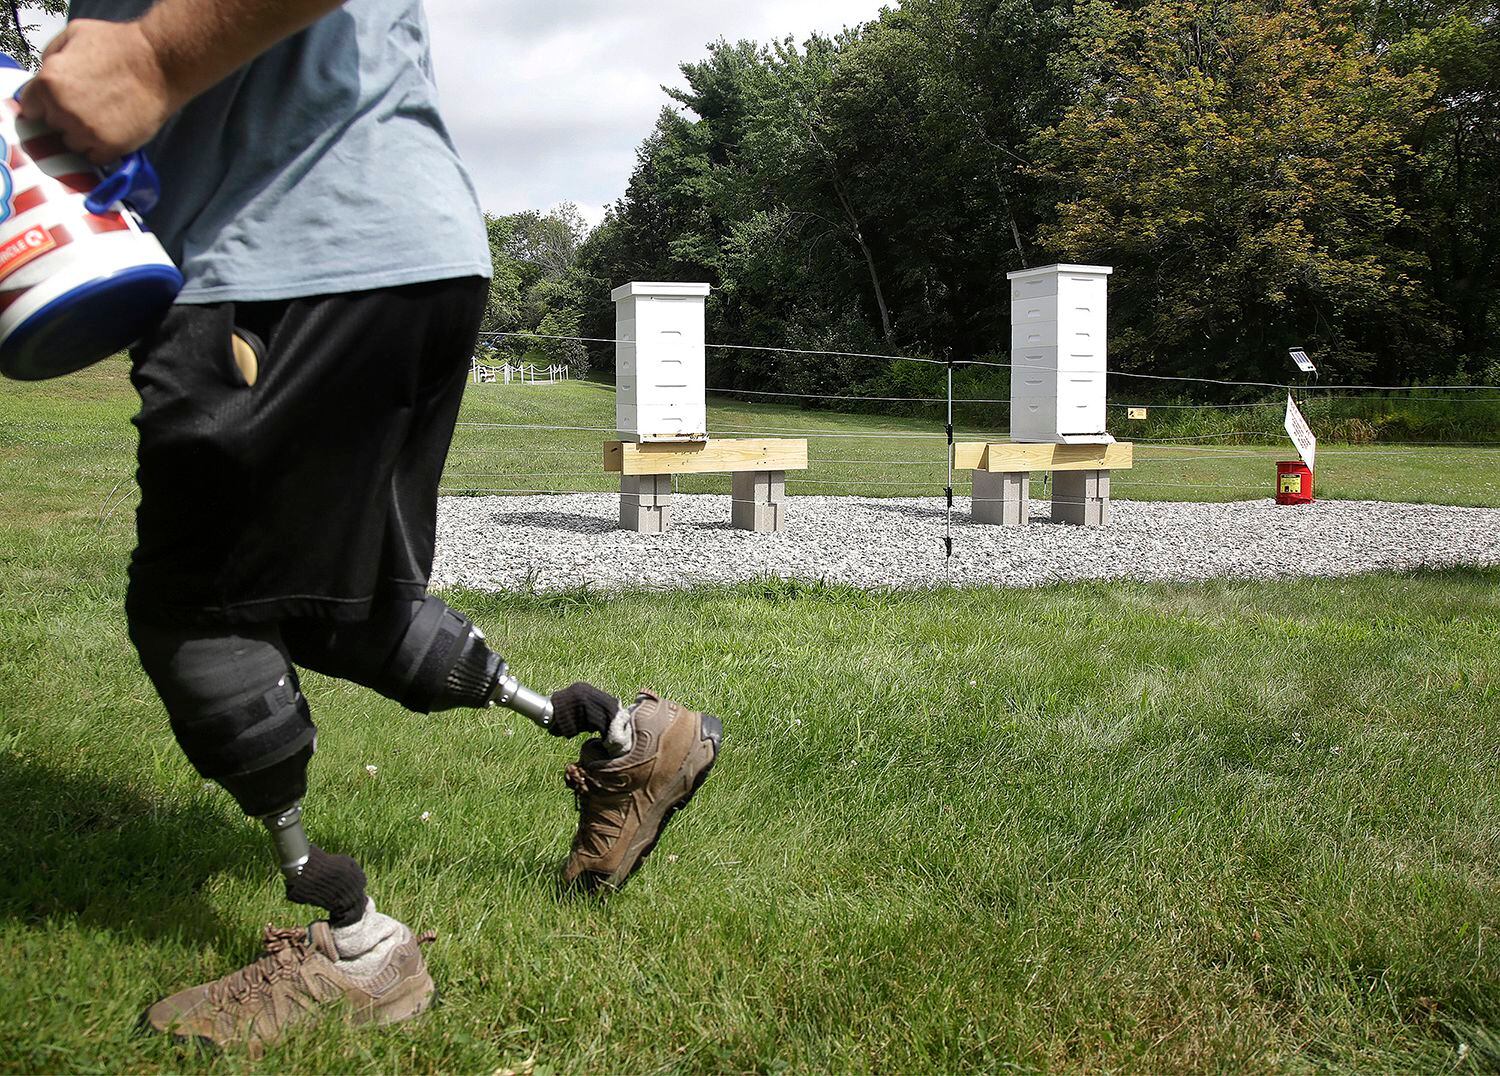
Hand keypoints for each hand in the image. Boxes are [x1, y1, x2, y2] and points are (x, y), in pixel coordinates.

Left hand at [18, 19, 181, 164]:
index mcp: (48, 82)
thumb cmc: (120, 45)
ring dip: (84, 136)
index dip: (46, 105)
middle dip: (66, 118)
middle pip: (52, 127)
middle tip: (88, 107)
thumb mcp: (74, 34)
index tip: (58, 105)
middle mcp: (63, 110)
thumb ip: (52, 56)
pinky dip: (102, 149)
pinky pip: (95, 158)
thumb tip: (46, 74)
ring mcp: (86, 131)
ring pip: (72, 145)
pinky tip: (113, 132)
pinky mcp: (109, 147)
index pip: (31, 108)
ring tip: (103, 120)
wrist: (159, 64)